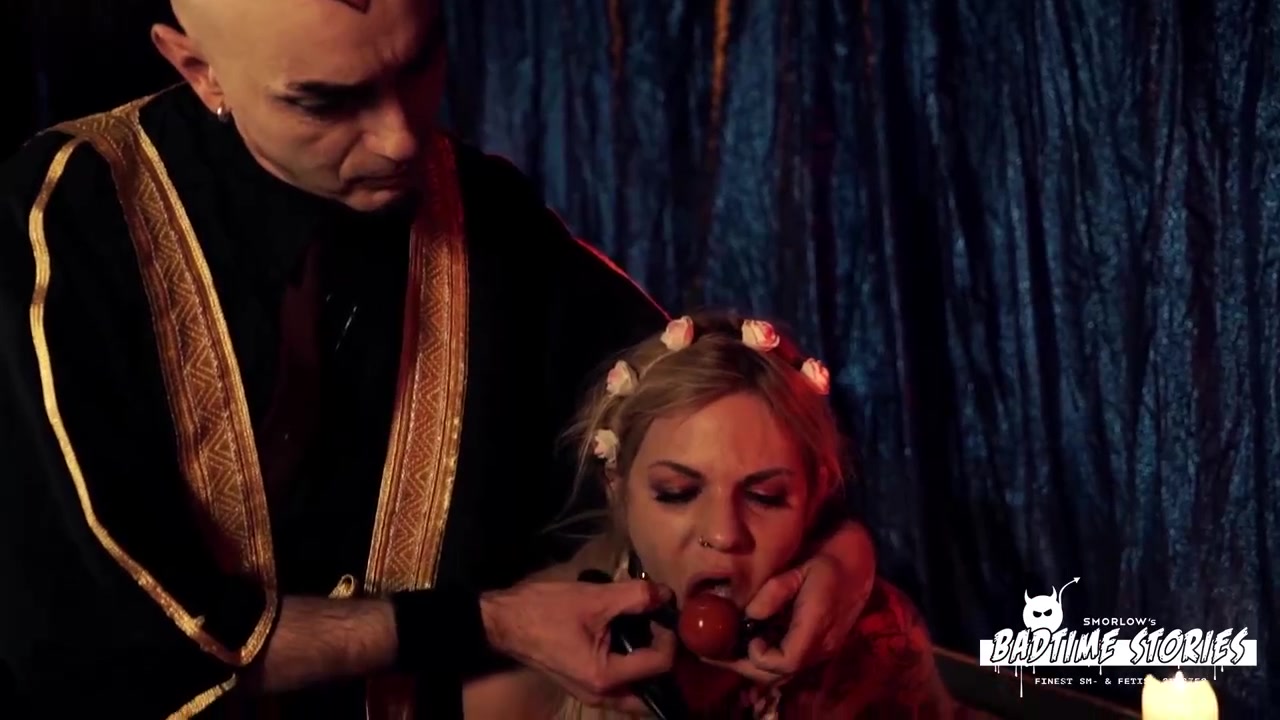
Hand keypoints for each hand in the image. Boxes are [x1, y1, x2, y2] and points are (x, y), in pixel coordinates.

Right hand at [480, 579, 677, 711]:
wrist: (505, 623)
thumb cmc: (545, 611)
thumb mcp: (595, 598)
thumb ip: (636, 596)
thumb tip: (665, 594)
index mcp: (605, 677)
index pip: (659, 664)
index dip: (669, 636)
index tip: (663, 611)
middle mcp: (601, 695)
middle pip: (653, 690)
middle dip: (665, 663)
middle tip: (665, 631)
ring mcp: (591, 694)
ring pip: (637, 692)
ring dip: (649, 667)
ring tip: (653, 635)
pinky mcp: (585, 685)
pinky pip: (620, 686)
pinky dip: (632, 668)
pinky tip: (632, 640)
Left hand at [708, 523, 874, 684]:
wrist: (858, 563)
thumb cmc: (827, 560)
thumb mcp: (799, 568)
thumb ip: (774, 592)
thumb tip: (749, 614)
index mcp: (817, 626)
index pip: (787, 661)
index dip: (761, 657)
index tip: (746, 638)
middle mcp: (822, 646)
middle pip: (780, 674)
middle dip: (746, 667)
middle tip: (718, 653)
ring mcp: (823, 650)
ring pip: (785, 674)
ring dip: (755, 667)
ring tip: (729, 650)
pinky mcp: (820, 648)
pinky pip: (791, 664)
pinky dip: (768, 661)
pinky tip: (752, 644)